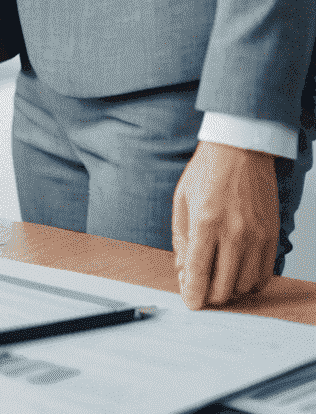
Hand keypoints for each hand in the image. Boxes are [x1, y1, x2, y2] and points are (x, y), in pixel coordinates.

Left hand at [171, 141, 280, 307]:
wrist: (240, 151)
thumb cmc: (206, 172)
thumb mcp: (182, 201)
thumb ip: (182, 240)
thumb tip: (184, 273)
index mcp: (206, 222)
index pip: (199, 272)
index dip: (193, 294)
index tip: (190, 304)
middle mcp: (234, 233)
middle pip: (224, 286)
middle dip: (210, 296)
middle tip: (201, 290)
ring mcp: (257, 237)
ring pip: (245, 286)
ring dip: (230, 291)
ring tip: (218, 280)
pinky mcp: (272, 237)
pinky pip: (264, 275)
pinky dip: (250, 282)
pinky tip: (238, 273)